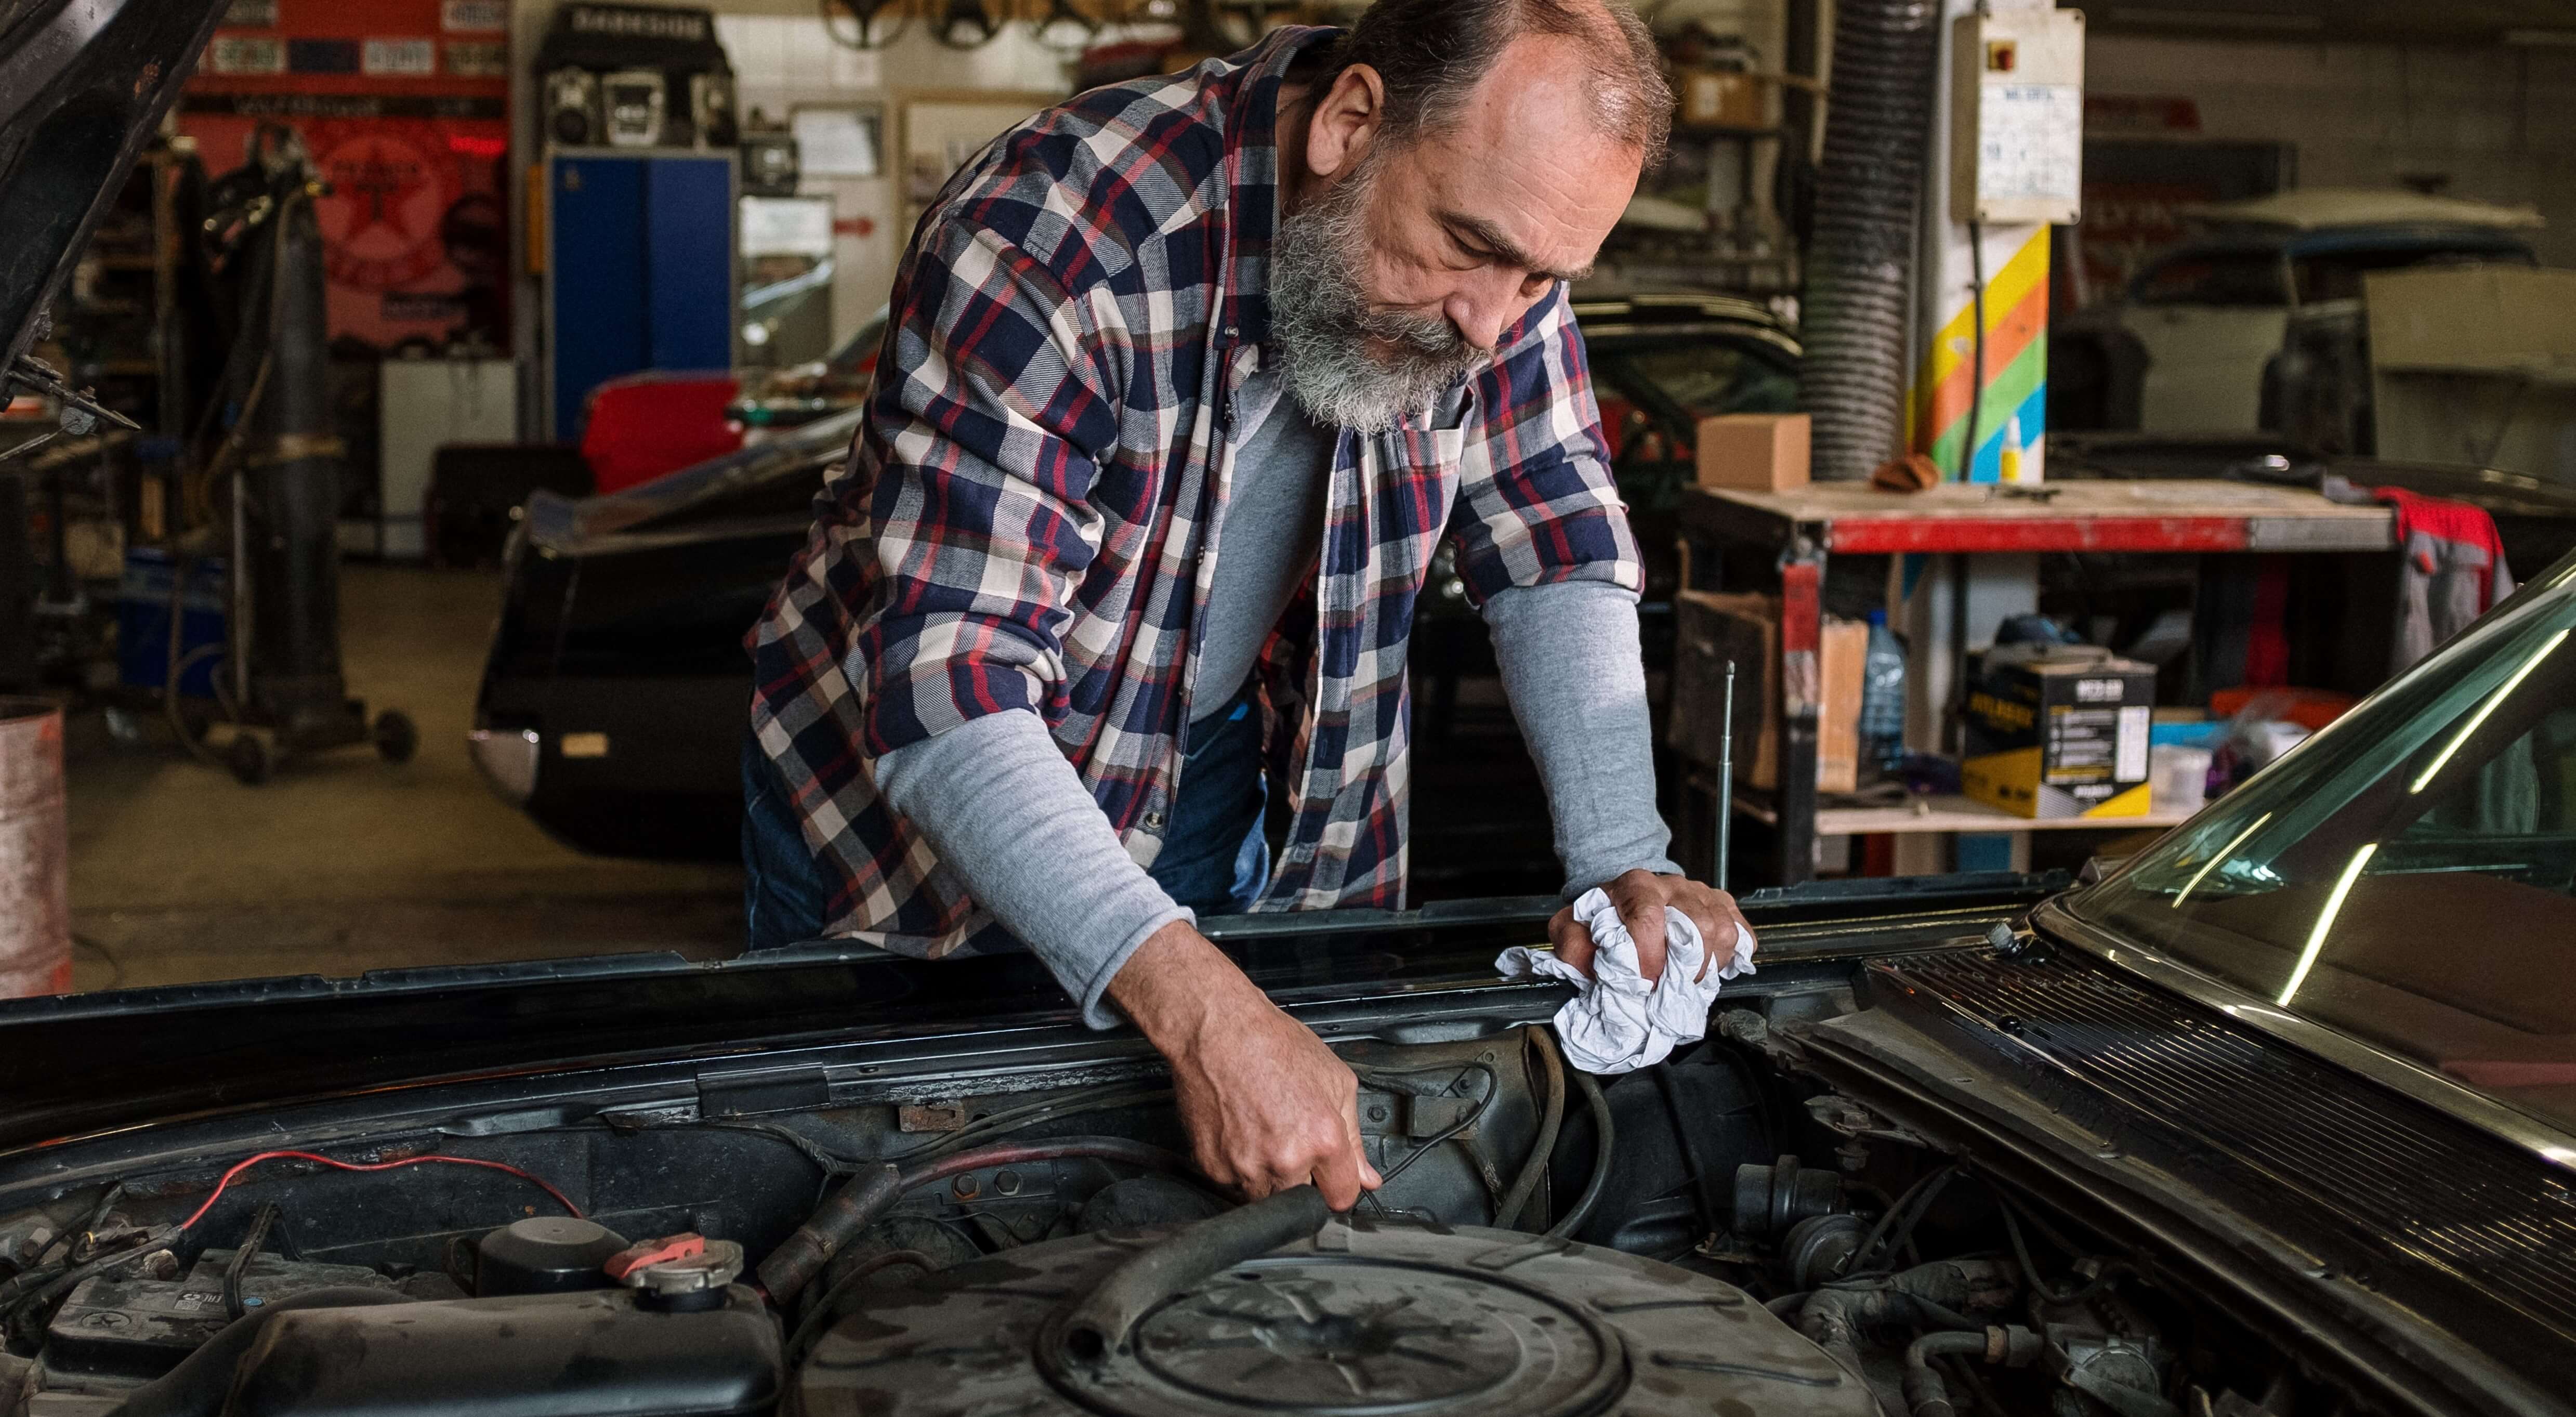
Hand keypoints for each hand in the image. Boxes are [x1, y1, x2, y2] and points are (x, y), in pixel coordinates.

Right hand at [1106, 920, 1382, 1208]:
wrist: (1216, 1030)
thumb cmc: (1272, 1044)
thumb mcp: (1335, 1080)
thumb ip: (1354, 1138)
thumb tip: (1367, 1178)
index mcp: (1322, 1139)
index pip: (1342, 1197)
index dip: (1338, 1186)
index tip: (1331, 1177)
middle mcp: (1284, 1160)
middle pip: (1300, 1202)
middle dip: (1301, 1180)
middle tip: (1290, 1141)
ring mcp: (1245, 1167)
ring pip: (1264, 1197)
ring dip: (1268, 1176)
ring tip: (1263, 1132)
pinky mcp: (1213, 1167)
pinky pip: (1232, 1183)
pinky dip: (1237, 1166)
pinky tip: (1241, 1131)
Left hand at [1548, 869, 1754, 984]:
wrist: (1624, 899)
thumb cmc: (1602, 918)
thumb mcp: (1572, 928)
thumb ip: (1574, 946)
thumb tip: (1593, 967)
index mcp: (1636, 885)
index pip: (1649, 918)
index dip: (1649, 957)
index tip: (1644, 981)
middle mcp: (1673, 885)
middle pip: (1698, 924)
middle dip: (1685, 966)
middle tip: (1668, 986)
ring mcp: (1702, 894)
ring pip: (1723, 929)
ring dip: (1708, 964)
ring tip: (1686, 978)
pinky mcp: (1722, 906)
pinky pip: (1741, 933)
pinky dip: (1730, 956)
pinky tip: (1708, 965)